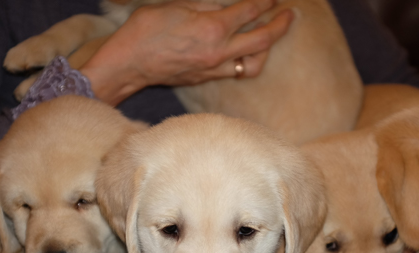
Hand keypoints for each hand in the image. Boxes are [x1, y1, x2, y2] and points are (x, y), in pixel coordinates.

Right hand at [81, 0, 293, 105]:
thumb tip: (229, 5)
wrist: (128, 64)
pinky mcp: (207, 78)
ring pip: (254, 62)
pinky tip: (248, 51)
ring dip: (267, 49)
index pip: (249, 12)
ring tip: (271, 36)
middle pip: (262, 40)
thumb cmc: (145, 30)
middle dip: (280, 25)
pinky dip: (248, 60)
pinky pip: (237, 71)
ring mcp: (214, 68)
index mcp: (212, 29)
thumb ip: (207, 4)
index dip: (265, 1)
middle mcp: (219, 52)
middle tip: (290, 15)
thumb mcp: (176, 5)